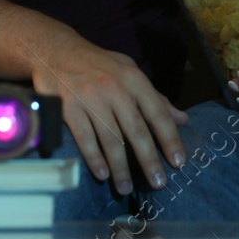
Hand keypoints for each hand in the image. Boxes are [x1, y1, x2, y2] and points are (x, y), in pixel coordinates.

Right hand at [25, 33, 188, 195]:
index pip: (158, 112)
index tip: (179, 162)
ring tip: (126, 188)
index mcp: (134, 79)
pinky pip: (84, 138)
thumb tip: (183, 119)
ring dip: (120, 167)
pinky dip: (94, 158)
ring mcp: (90, 98)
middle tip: (159, 183)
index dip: (170, 138)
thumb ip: (155, 97)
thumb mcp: (129, 71)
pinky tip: (102, 175)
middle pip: (136, 130)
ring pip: (110, 139)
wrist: (55, 50)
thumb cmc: (98, 64)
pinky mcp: (68, 107)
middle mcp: (114, 88)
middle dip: (149, 159)